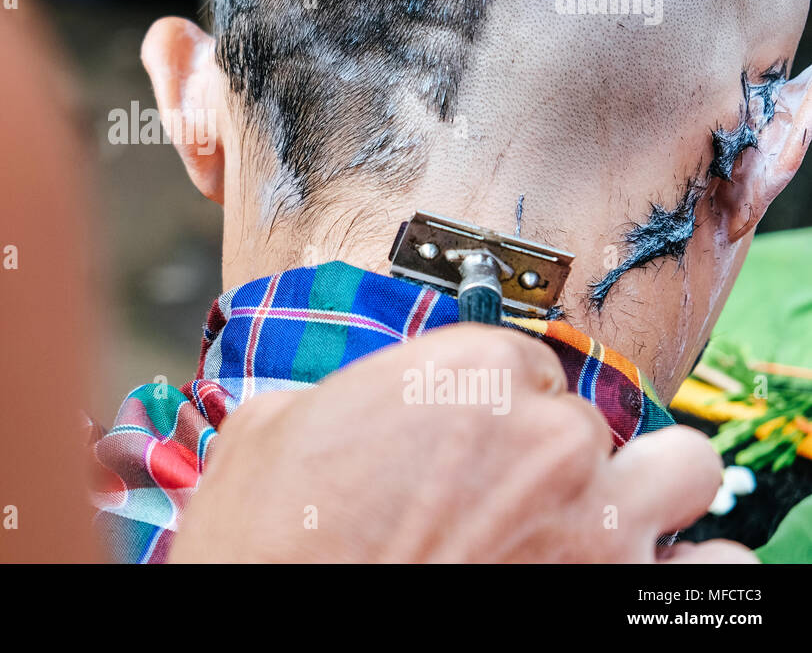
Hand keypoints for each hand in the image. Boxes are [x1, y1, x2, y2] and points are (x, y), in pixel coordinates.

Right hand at [169, 324, 752, 561]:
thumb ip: (339, 401)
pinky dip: (687, 567)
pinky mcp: (614, 597)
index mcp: (467, 372)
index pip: (521, 363)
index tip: (465, 442)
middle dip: (548, 455)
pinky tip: (638, 573)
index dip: (488, 406)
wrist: (275, 616)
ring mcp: (594, 523)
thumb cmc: (264, 536)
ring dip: (645, 488)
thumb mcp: (272, 429)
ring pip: (681, 469)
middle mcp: (547, 435)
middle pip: (585, 420)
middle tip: (504, 496)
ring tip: (594, 520)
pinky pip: (716, 568)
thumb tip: (345, 413)